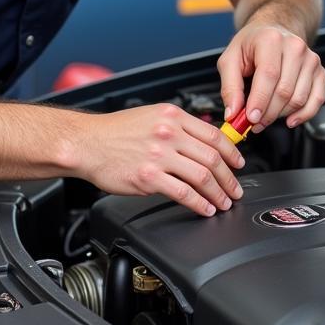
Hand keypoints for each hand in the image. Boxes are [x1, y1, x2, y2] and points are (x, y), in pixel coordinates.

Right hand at [85, 104, 244, 216]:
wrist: (86, 143)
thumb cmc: (114, 131)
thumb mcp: (151, 116)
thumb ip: (178, 127)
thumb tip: (202, 143)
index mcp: (173, 116)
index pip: (214, 135)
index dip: (232, 153)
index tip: (238, 163)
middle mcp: (169, 133)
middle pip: (213, 158)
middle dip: (230, 178)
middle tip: (236, 189)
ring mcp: (160, 155)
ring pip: (203, 176)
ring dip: (218, 193)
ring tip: (224, 202)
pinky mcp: (149, 177)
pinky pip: (183, 193)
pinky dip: (199, 203)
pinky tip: (205, 208)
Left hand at [218, 23, 324, 131]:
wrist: (272, 33)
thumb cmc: (251, 46)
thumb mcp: (229, 60)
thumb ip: (229, 87)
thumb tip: (233, 113)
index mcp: (271, 39)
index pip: (269, 75)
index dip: (260, 100)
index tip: (251, 118)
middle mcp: (295, 47)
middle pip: (284, 91)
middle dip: (268, 113)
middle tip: (254, 123)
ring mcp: (310, 59)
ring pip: (299, 99)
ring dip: (281, 115)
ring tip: (266, 117)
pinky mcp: (320, 71)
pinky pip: (317, 99)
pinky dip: (304, 115)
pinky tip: (290, 120)